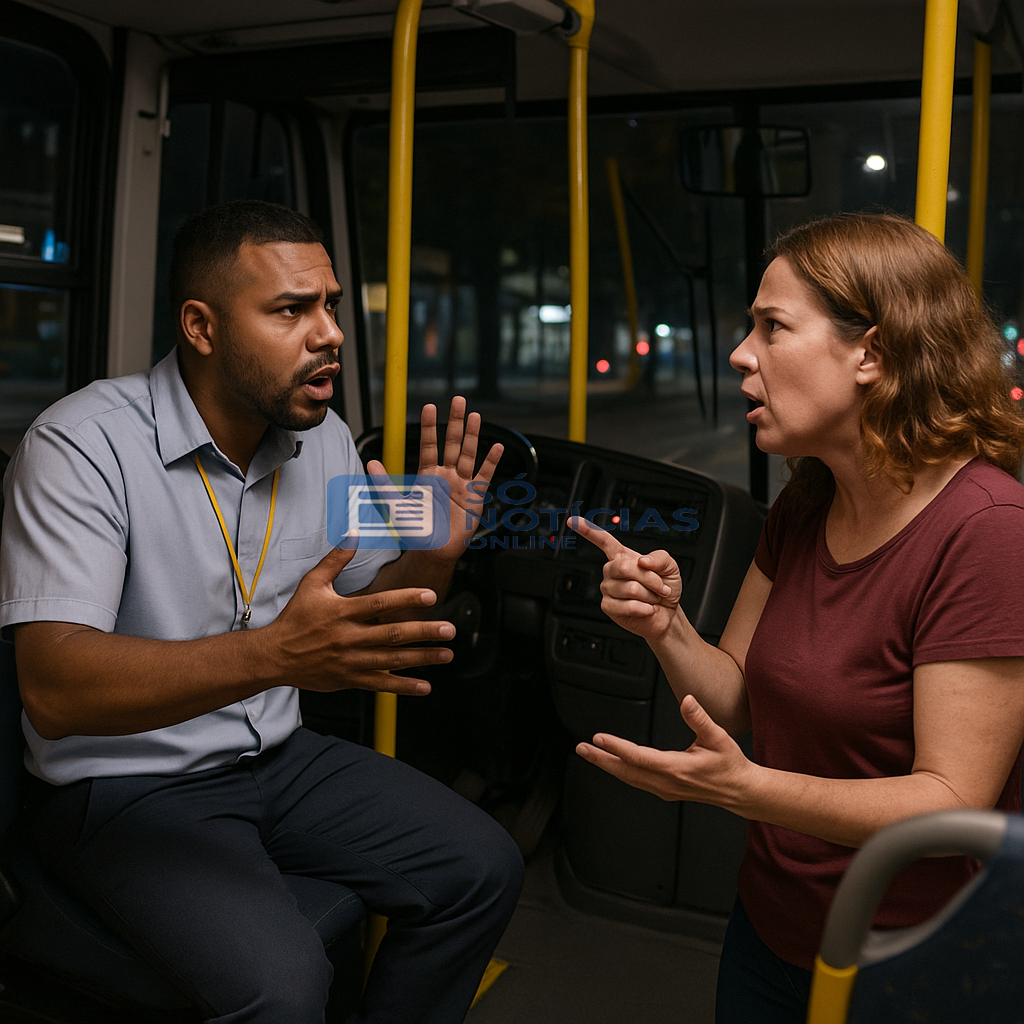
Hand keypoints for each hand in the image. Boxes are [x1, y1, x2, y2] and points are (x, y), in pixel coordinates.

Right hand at [263, 546, 456, 694]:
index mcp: (342, 612)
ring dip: (422, 658)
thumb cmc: (295, 617)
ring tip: (446, 654)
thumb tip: (353, 533)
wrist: (274, 655)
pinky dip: (403, 686)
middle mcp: (349, 637)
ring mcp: (350, 660)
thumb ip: (336, 559)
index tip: (430, 596)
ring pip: (391, 660)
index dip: (406, 599)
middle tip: (448, 629)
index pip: (380, 603)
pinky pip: (380, 683)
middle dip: (424, 631)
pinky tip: (425, 686)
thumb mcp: (312, 584)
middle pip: (392, 634)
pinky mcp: (350, 678)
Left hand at [366, 397, 502, 562]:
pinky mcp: (475, 496)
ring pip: (469, 454)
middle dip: (455, 422)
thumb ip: (384, 483)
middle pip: (452, 443)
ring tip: (475, 416)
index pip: (429, 445)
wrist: (433, 551)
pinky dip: (491, 461)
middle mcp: (446, 475)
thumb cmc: (415, 530)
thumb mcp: (395, 505)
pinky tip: (496, 447)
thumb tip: (369, 462)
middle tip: (458, 400)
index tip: (430, 406)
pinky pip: (485, 475)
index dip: (430, 427)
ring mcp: (462, 484)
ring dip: (473, 435)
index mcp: (428, 475)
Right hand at [570, 516, 682, 641]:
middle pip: (623, 567)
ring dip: (650, 595)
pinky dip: (645, 608)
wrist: (667, 614)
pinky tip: (646, 608)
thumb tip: (642, 561)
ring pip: (630, 588)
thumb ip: (659, 558)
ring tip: (651, 598)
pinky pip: (628, 605)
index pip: (603, 541)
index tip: (573, 521)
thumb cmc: (666, 588)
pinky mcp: (608, 607)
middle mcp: (612, 571)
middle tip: (660, 586)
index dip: (588, 530)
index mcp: (623, 556)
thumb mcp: (670, 566)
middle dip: (649, 578)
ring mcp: (608, 589)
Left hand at [575, 695, 754, 809]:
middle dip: (601, 759)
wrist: (740, 791)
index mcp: (677, 769)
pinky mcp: (665, 790)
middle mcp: (667, 782)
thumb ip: (700, 718)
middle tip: (581, 748)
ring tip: (589, 754)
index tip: (600, 738)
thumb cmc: (730, 765)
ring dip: (607, 766)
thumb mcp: (719, 737)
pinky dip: (620, 772)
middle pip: (626, 771)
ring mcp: (665, 789)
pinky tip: (612, 764)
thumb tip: (687, 700)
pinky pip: (636, 782)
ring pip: (629, 778)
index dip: (618, 747)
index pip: (640, 757)